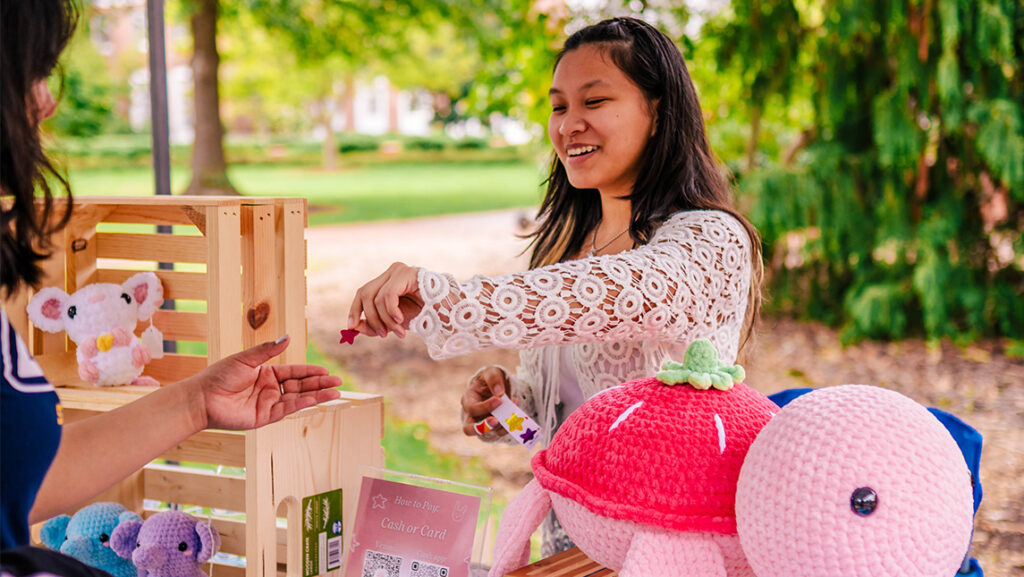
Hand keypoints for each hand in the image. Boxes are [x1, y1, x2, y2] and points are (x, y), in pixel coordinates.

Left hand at [184, 336, 341, 430]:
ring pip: (298, 398)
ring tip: (335, 392)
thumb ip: (268, 350)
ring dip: (317, 395)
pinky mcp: (265, 417)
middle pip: (300, 385)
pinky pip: (288, 409)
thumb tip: (288, 337)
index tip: (326, 370)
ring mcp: (269, 403)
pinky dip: (303, 404)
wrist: (202, 398)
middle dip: (319, 383)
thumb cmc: (219, 375)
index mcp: (267, 373)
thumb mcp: (246, 359)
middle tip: (338, 381)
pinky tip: (316, 399)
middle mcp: (270, 388)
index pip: (294, 371)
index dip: (311, 371)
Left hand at [348, 262, 423, 338]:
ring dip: (386, 321)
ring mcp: (399, 270)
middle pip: (365, 293)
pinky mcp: (407, 273)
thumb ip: (374, 324)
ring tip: (399, 332)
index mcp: (388, 280)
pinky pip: (388, 296)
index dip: (355, 309)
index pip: (363, 292)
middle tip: (382, 335)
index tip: (351, 327)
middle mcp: (392, 271)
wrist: (451, 312)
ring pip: (377, 298)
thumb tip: (353, 327)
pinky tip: (401, 321)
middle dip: (370, 318)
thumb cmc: (425, 315)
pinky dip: (391, 312)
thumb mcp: (395, 322)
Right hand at [461, 366, 508, 438]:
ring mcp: (482, 423)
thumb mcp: (491, 372)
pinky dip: (508, 427)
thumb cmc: (491, 380)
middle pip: (468, 429)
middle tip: (496, 421)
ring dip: (501, 427)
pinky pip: (499, 432)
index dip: (484, 406)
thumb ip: (493, 379)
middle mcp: (471, 415)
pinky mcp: (493, 427)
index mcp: (468, 399)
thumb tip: (499, 393)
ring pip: (486, 433)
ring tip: (512, 417)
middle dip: (482, 427)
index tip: (499, 400)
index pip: (472, 408)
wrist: (498, 386)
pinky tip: (516, 417)